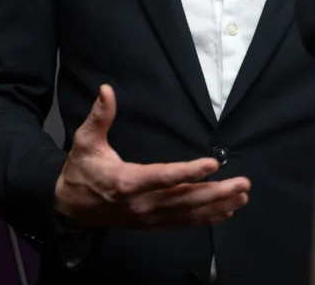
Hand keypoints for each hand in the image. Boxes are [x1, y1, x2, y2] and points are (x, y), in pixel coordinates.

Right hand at [53, 84, 250, 230]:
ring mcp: (148, 217)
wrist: (71, 208)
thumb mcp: (85, 141)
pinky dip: (206, 218)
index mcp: (127, 182)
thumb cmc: (82, 171)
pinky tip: (226, 211)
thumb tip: (106, 90)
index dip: (190, 172)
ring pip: (188, 214)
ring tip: (242, 195)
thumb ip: (99, 117)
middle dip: (216, 192)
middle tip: (242, 183)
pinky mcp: (152, 224)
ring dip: (217, 206)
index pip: (164, 177)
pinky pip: (183, 223)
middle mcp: (141, 204)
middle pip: (184, 200)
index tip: (214, 164)